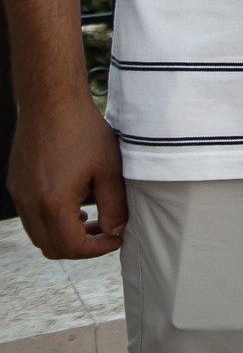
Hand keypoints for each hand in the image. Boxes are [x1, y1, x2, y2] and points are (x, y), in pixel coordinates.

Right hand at [7, 94, 125, 258]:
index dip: (97, 249)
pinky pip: (31, 216)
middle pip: (51, 247)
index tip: (116, 238)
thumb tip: (116, 230)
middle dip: (81, 246)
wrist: (51, 102)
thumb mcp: (109, 169)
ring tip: (90, 219)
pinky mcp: (16, 184)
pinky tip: (73, 204)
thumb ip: (114, 205)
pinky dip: (51, 220)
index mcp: (52, 203)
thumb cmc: (83, 131)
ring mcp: (20, 194)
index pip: (71, 247)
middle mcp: (29, 203)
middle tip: (105, 231)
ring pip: (38, 233)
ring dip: (64, 234)